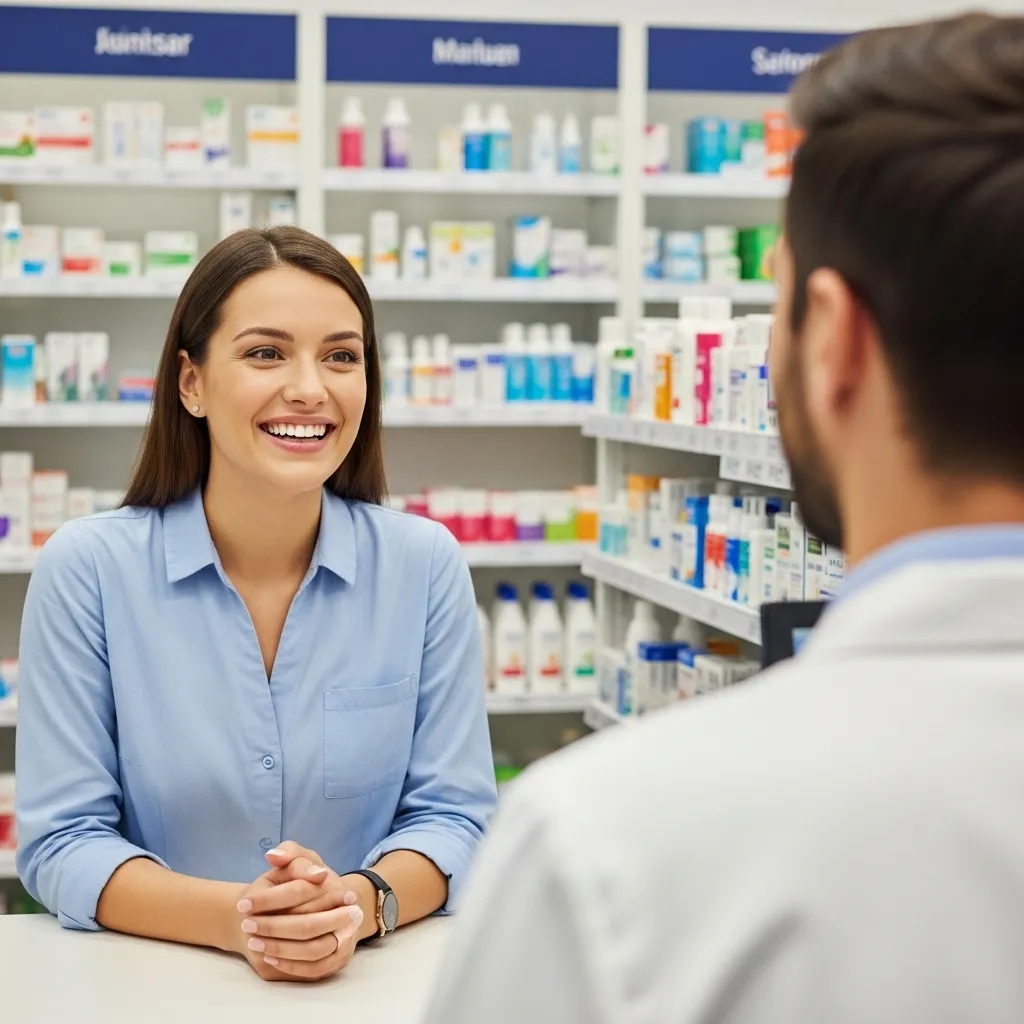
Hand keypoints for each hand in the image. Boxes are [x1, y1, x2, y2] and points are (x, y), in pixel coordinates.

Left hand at [235, 841, 362, 981]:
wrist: (316, 907)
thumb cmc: (301, 882)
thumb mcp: (298, 860)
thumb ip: (289, 852)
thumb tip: (274, 856)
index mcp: (334, 883)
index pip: (301, 891)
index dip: (270, 898)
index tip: (244, 904)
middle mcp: (345, 910)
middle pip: (308, 923)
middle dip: (273, 926)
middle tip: (246, 926)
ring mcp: (345, 936)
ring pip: (313, 949)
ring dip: (280, 947)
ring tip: (254, 942)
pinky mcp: (338, 958)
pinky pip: (316, 969)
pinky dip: (291, 965)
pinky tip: (270, 957)